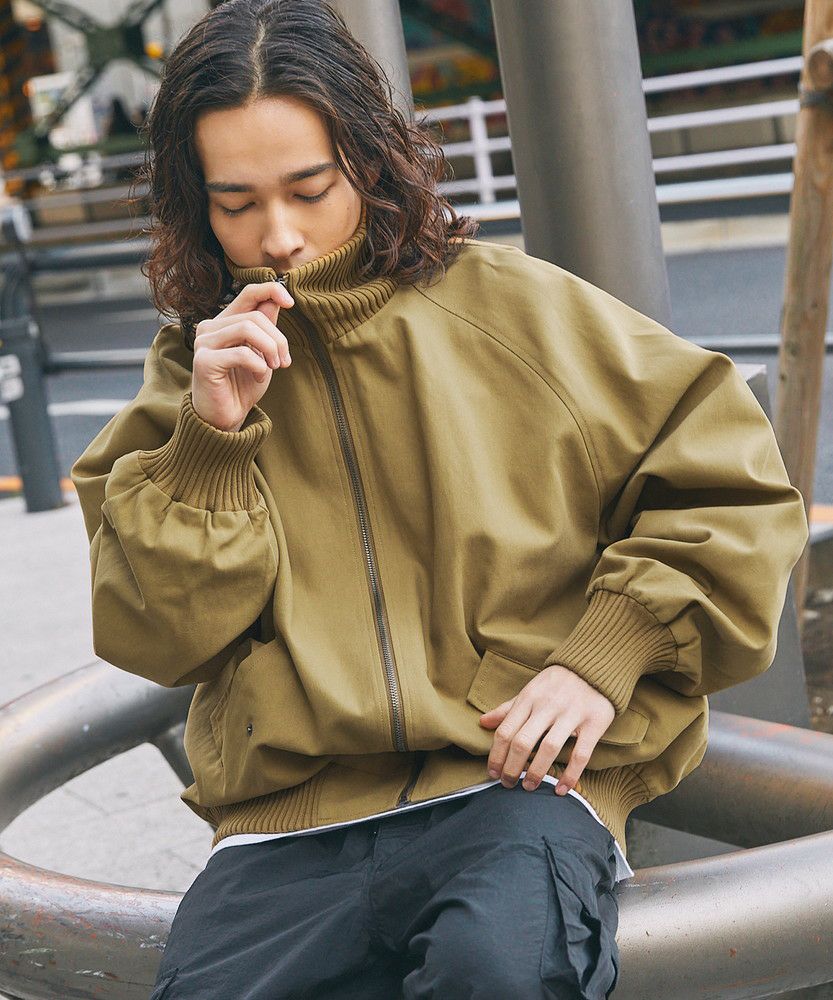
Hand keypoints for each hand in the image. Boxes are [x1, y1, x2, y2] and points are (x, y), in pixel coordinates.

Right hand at [191, 281, 294, 431]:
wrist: (225, 418)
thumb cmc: (243, 385)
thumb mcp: (262, 353)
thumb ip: (266, 327)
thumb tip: (277, 299)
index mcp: (224, 322)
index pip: (248, 293)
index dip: (272, 290)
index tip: (291, 303)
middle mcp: (210, 327)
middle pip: (254, 315)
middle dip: (277, 338)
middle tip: (284, 362)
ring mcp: (203, 342)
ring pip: (247, 327)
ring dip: (270, 349)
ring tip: (275, 367)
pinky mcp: (204, 361)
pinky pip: (241, 352)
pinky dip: (258, 365)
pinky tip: (258, 377)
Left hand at [478, 663, 614, 795]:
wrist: (593, 667)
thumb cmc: (556, 684)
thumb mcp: (530, 691)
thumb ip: (507, 709)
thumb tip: (483, 722)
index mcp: (528, 699)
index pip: (505, 731)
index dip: (496, 755)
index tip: (492, 773)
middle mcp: (547, 706)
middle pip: (523, 741)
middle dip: (511, 768)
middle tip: (507, 784)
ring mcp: (570, 714)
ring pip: (548, 748)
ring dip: (536, 772)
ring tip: (529, 787)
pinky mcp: (593, 723)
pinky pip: (580, 754)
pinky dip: (570, 774)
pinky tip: (562, 789)